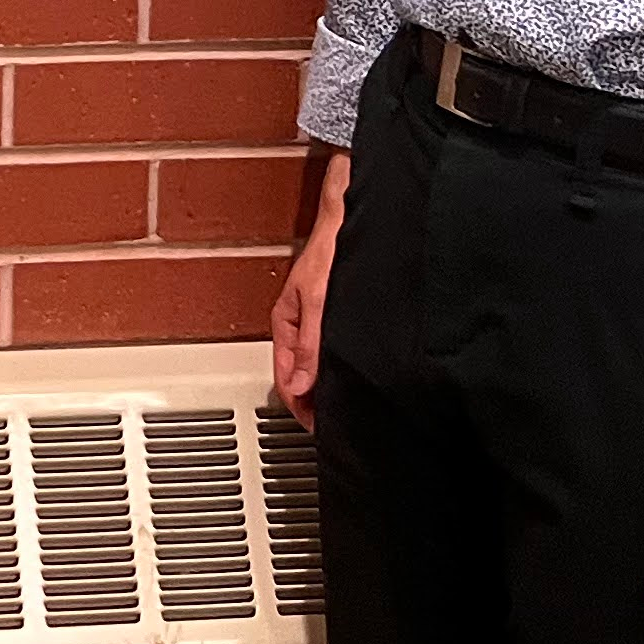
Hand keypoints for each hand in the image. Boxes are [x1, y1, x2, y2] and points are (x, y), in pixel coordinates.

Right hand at [269, 154, 348, 429]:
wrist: (356, 215)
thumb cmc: (334, 246)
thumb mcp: (322, 301)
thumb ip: (313, 346)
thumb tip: (304, 388)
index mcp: (287, 320)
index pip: (286, 376)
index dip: (302, 407)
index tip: (321, 429)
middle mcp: (303, 323)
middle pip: (302, 374)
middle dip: (314, 400)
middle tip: (335, 426)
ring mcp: (321, 319)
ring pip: (319, 364)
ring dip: (328, 385)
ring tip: (347, 407)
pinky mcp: (340, 315)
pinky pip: (334, 351)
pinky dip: (341, 368)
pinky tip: (357, 375)